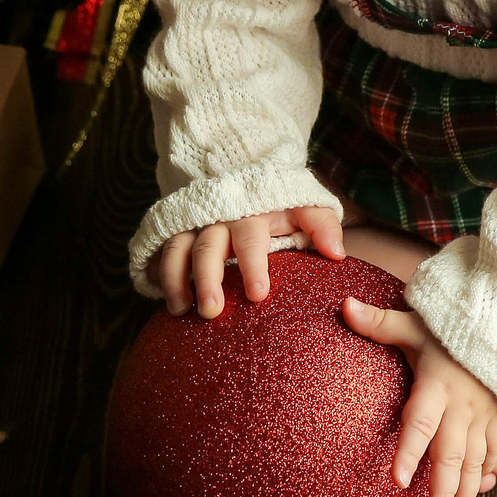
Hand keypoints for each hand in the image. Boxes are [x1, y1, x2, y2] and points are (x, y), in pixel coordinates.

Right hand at [154, 205, 342, 317]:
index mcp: (252, 212)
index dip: (253, 265)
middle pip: (208, 246)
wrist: (247, 183)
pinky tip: (162, 298)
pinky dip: (159, 272)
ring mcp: (194, 224)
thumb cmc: (281, 205)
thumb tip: (337, 253)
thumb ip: (322, 225)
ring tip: (181, 311)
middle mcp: (218, 216)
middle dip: (208, 279)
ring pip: (178, 247)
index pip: (251, 238)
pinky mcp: (176, 233)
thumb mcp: (305, 207)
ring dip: (176, 278)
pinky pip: (161, 250)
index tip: (259, 295)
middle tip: (212, 312)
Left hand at [341, 298, 496, 496]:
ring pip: (474, 462)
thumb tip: (343, 306)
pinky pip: (491, 452)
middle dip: (444, 492)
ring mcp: (481, 416)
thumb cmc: (449, 328)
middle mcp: (461, 406)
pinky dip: (483, 476)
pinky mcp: (495, 419)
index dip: (411, 451)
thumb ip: (379, 322)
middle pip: (451, 454)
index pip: (421, 422)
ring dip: (466, 495)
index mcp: (437, 386)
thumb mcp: (414, 323)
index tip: (399, 481)